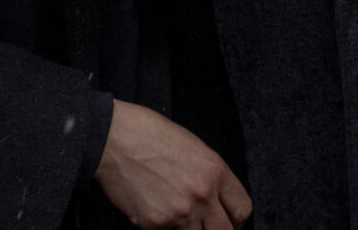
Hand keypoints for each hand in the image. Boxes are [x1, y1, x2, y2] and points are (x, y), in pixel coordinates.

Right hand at [95, 100, 251, 228]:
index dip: (236, 220)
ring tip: (180, 218)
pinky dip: (166, 228)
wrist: (115, 139)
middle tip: (208, 227)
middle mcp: (202, 196)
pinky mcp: (155, 225)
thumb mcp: (194, 149)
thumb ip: (210, 177)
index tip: (229, 221)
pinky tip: (157, 212)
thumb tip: (217, 201)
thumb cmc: (152, 136)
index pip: (242, 210)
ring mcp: (179, 213)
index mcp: (215, 172)